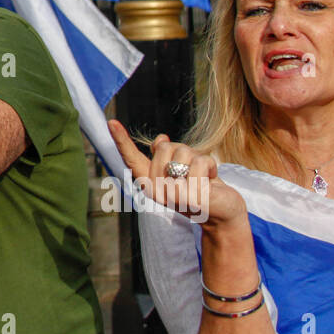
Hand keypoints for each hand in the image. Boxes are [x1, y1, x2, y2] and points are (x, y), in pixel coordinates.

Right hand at [107, 119, 246, 227]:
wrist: (223, 212)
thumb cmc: (201, 187)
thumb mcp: (181, 168)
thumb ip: (166, 155)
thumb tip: (160, 139)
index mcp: (151, 182)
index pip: (131, 158)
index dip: (121, 140)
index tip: (111, 121)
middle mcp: (157, 190)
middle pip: (165, 147)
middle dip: (184, 151)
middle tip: (193, 171)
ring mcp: (173, 195)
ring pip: (183, 152)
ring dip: (199, 159)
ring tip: (203, 177)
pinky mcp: (191, 197)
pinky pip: (201, 162)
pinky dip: (212, 166)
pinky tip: (212, 181)